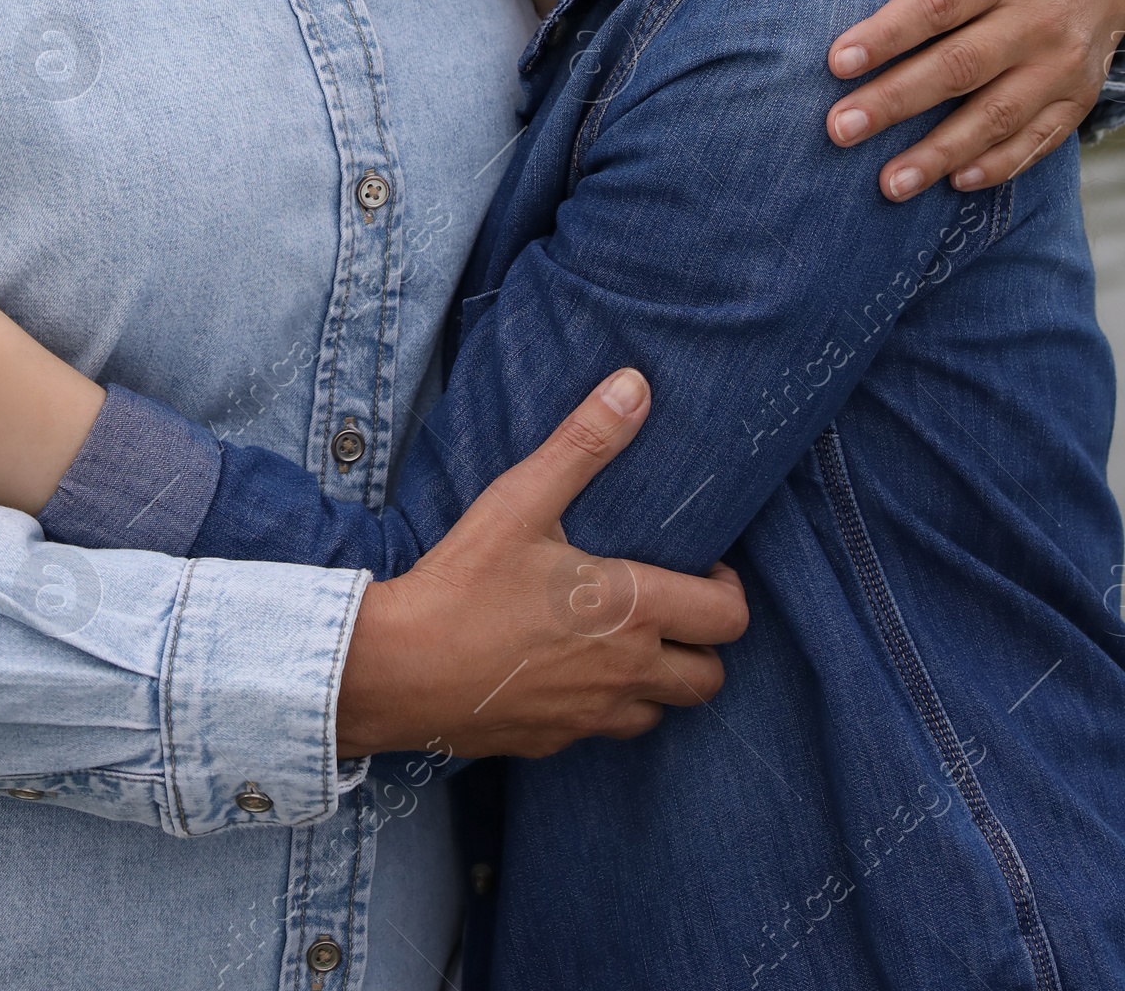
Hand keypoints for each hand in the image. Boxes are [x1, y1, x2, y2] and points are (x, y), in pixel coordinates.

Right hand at [334, 369, 747, 758]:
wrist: (399, 669)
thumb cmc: (464, 580)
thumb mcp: (522, 498)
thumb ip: (585, 442)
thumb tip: (635, 385)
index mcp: (632, 610)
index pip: (728, 617)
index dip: (729, 591)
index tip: (700, 568)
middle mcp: (626, 673)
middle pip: (710, 678)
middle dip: (705, 643)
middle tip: (670, 606)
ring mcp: (592, 716)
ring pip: (663, 712)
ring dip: (660, 680)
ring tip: (627, 640)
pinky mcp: (555, 743)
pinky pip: (605, 730)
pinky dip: (606, 704)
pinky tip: (569, 670)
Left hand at [826, 0, 1124, 199]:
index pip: (940, 3)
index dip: (888, 33)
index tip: (835, 61)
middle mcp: (1037, 18)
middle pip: (960, 67)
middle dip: (897, 102)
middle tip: (838, 130)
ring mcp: (1060, 64)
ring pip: (997, 115)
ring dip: (940, 153)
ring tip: (886, 183)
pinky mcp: (1074, 98)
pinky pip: (1038, 139)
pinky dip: (999, 165)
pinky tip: (956, 184)